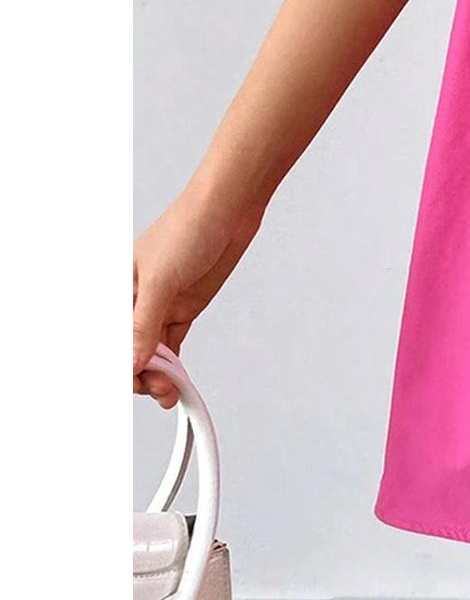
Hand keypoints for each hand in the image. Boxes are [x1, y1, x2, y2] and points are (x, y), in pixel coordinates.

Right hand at [133, 190, 263, 405]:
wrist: (230, 209)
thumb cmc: (188, 226)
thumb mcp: (160, 279)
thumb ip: (144, 324)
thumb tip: (130, 363)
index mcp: (117, 288)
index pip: (108, 335)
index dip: (113, 361)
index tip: (125, 383)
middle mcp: (134, 299)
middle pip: (127, 348)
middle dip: (136, 372)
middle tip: (153, 387)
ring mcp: (158, 305)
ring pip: (148, 352)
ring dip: (155, 375)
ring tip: (168, 390)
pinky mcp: (181, 309)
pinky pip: (170, 347)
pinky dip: (172, 366)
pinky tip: (174, 382)